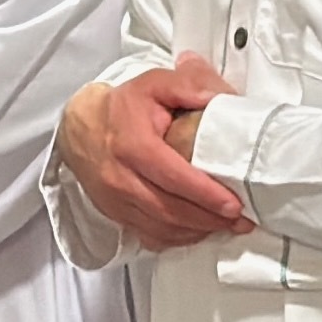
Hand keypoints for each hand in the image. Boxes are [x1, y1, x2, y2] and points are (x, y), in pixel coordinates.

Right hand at [55, 53, 251, 251]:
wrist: (81, 128)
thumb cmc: (123, 107)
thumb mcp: (155, 83)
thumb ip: (190, 84)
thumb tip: (224, 97)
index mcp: (133, 145)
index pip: (173, 177)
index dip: (205, 194)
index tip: (234, 204)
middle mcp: (121, 178)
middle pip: (170, 210)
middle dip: (209, 219)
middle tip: (240, 220)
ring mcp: (116, 201)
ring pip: (162, 228)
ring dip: (198, 231)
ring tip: (227, 226)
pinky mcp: (116, 215)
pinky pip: (151, 236)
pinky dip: (179, 238)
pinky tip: (199, 230)